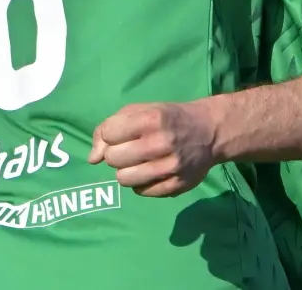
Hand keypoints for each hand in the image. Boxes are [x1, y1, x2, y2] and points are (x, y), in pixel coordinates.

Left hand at [88, 101, 220, 197]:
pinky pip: (141, 192)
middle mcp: (162, 142)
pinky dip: (141, 183)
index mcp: (152, 119)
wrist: (209, 131)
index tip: (122, 133)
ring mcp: (171, 166)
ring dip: (126, 171)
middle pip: (113, 159)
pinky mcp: (177, 185)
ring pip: (124, 179)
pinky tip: (151, 172)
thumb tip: (92, 158)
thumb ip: (110, 126)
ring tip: (138, 163)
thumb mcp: (141, 110)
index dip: (111, 134)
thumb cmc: (168, 118)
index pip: (109, 134)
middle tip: (129, 150)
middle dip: (116, 154)